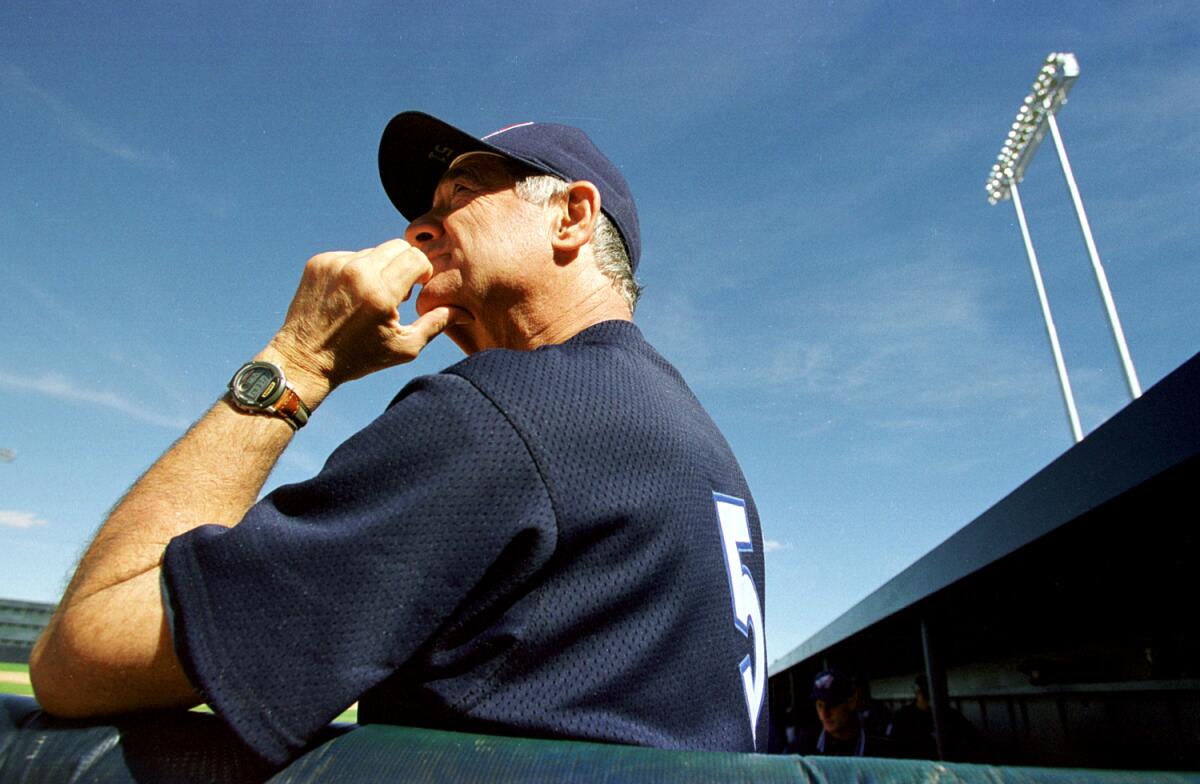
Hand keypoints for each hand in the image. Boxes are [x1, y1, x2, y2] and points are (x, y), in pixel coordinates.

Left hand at [262, 239, 470, 404]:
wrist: (304, 359)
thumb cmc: (358, 358)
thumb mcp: (404, 347)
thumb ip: (437, 324)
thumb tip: (466, 312)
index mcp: (380, 292)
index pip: (416, 258)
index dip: (423, 272)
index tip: (417, 290)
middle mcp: (356, 272)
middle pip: (397, 247)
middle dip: (405, 266)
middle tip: (398, 293)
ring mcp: (334, 264)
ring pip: (373, 251)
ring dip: (380, 269)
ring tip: (371, 299)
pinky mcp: (319, 262)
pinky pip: (350, 256)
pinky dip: (357, 271)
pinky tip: (350, 297)